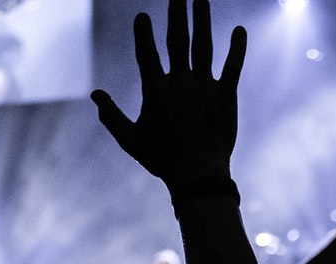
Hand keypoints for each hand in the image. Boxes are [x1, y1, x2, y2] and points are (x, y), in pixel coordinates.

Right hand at [91, 1, 246, 188]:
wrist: (198, 175)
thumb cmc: (162, 160)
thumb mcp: (130, 140)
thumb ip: (111, 116)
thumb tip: (94, 94)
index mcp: (155, 91)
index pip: (147, 53)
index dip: (144, 33)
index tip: (143, 15)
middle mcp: (180, 83)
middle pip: (177, 39)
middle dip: (176, 12)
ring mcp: (204, 88)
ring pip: (204, 46)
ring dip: (203, 19)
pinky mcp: (226, 97)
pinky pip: (232, 67)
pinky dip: (236, 49)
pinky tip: (240, 30)